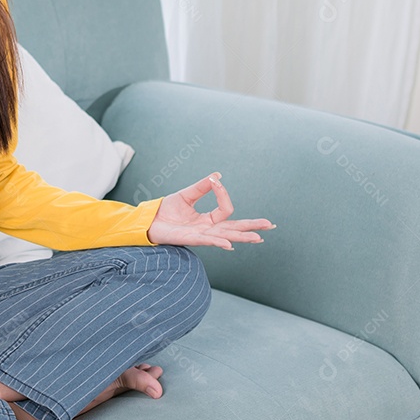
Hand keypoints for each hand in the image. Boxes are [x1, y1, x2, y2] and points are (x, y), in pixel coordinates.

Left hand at [147, 172, 274, 249]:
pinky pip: (207, 241)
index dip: (223, 194)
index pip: (225, 209)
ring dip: (241, 237)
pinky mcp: (190, 239)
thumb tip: (217, 176)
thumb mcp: (186, 195)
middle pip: (234, 228)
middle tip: (270, 225)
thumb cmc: (167, 210)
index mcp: (208, 220)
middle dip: (252, 227)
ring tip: (257, 237)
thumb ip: (201, 187)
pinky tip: (229, 244)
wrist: (149, 219)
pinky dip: (218, 241)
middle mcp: (208, 229)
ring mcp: (201, 236)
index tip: (216, 182)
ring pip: (225, 236)